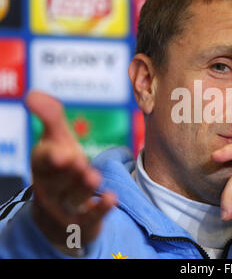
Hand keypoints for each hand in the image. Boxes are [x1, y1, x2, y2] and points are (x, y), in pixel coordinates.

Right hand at [26, 91, 115, 253]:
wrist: (59, 209)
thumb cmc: (60, 166)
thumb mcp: (57, 140)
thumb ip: (51, 117)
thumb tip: (33, 94)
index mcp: (43, 165)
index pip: (43, 160)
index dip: (50, 156)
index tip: (60, 152)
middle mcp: (51, 187)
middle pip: (57, 180)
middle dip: (67, 171)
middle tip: (77, 161)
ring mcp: (64, 207)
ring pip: (72, 198)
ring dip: (83, 187)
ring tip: (95, 176)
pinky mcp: (81, 223)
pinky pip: (89, 218)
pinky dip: (99, 209)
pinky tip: (111, 198)